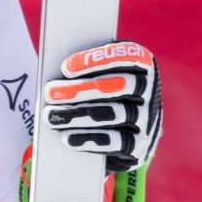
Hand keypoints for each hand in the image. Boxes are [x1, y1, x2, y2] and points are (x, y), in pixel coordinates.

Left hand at [43, 41, 161, 171]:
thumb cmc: (102, 95)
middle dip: (81, 89)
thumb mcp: (99, 76)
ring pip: (115, 113)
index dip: (96, 61)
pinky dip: (89, 139)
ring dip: (78, 114)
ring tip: (51, 117)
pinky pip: (116, 142)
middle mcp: (151, 91)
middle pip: (119, 86)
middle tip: (50, 92)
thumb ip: (86, 70)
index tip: (66, 68)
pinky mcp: (141, 146)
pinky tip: (67, 137)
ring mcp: (148, 119)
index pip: (126, 56)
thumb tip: (58, 76)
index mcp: (142, 65)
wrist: (123, 135)